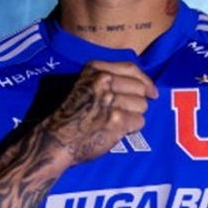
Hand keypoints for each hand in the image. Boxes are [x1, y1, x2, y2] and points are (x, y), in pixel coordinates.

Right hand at [42, 61, 157, 163]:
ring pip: (141, 106)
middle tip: (122, 112)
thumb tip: (145, 86)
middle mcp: (104, 81)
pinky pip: (139, 122)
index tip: (151, 92)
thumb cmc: (71, 114)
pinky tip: (116, 130)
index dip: (145, 81)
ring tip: (115, 122)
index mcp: (96, 69)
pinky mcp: (116, 119)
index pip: (131, 69)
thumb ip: (109, 79)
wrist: (55, 139)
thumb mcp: (85, 84)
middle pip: (139, 89)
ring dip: (133, 116)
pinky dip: (131, 128)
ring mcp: (110, 100)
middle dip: (136, 102)